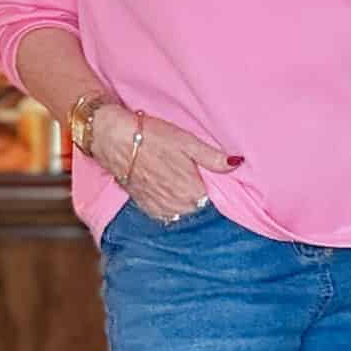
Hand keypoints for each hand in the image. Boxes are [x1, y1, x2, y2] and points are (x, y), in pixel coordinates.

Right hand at [92, 105, 240, 219]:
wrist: (114, 140)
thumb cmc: (151, 137)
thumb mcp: (187, 142)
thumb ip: (213, 157)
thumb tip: (237, 164)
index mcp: (192, 191)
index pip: (213, 199)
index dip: (211, 186)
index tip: (207, 176)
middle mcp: (177, 205)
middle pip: (198, 207)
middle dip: (198, 194)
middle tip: (191, 174)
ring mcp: (160, 208)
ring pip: (182, 211)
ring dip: (183, 201)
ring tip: (178, 181)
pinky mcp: (146, 207)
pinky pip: (165, 214)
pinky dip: (169, 206)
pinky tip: (166, 190)